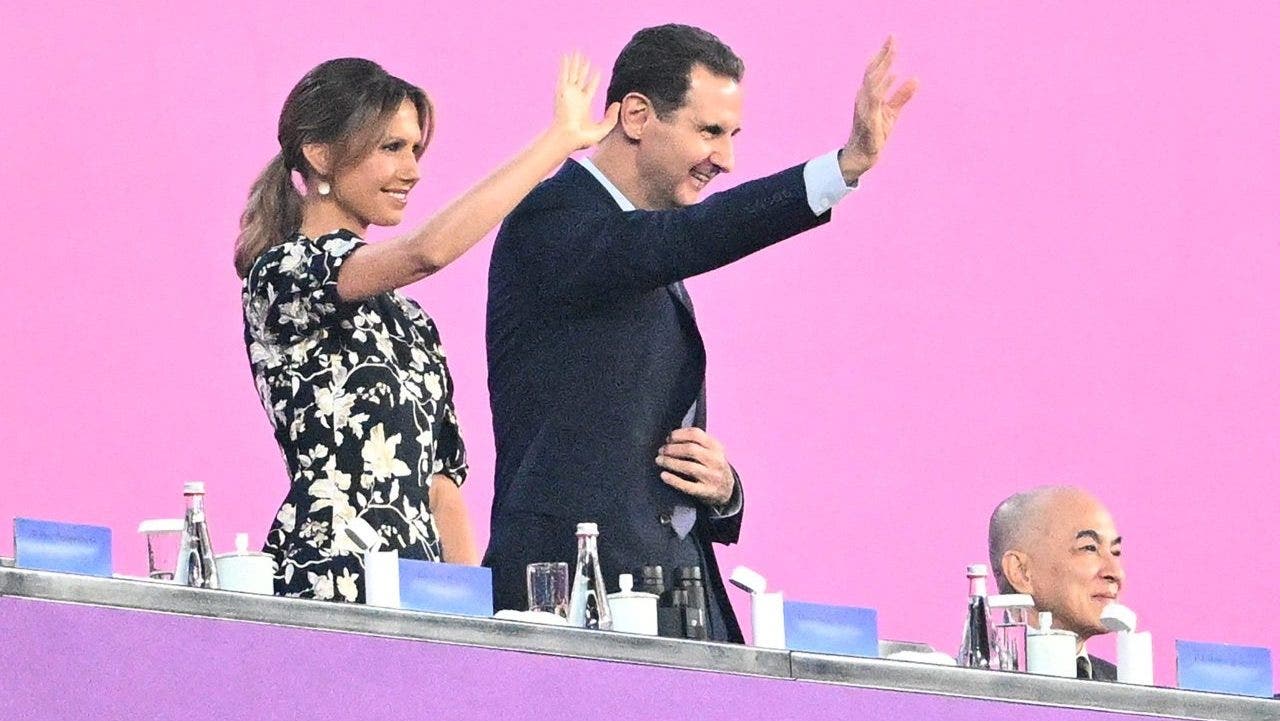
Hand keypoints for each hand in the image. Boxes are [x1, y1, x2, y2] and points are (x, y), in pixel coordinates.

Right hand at [552, 51, 620, 151]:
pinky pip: (564, 74)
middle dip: (583, 67)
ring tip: (577, 51)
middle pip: (580, 78)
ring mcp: (568, 93)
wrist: (568, 138)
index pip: (590, 87)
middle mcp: (575, 97)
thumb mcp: (602, 129)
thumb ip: (611, 118)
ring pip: (572, 73)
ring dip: (575, 62)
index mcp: (583, 105)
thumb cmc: (582, 138)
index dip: (594, 78)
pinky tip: (566, 55)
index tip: (598, 70)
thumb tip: (618, 104)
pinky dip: (565, 64)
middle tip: (586, 57)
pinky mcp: (562, 91)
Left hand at [655, 427, 734, 506]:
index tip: (668, 438)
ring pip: (688, 467)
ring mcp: (712, 477)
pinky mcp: (706, 491)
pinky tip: (663, 475)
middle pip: (690, 450)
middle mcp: (716, 461)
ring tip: (659, 460)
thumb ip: (696, 442)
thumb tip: (669, 438)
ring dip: (670, 462)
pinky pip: (687, 486)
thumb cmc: (712, 466)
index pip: (696, 434)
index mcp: (716, 447)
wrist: (727, 490)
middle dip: (672, 449)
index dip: (678, 434)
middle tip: (661, 450)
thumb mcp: (711, 451)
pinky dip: (673, 480)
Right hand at [839, 35, 918, 183]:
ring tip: (892, 52)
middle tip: (893, 37)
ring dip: (883, 65)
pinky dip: (883, 86)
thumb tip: (915, 79)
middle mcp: (863, 97)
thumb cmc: (876, 132)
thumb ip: (901, 95)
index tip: (892, 39)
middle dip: (884, 54)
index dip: (883, 54)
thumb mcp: (892, 112)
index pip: (874, 70)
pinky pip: (876, 99)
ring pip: (873, 81)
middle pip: (872, 71)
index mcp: (868, 94)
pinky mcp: (869, 118)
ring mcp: (864, 107)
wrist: (864, 154)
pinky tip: (892, 75)